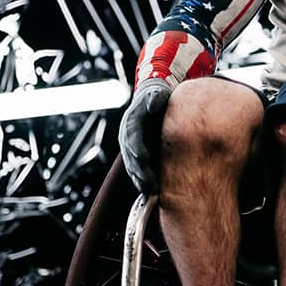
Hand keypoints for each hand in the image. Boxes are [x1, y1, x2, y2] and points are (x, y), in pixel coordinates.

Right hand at [119, 78, 172, 193]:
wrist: (152, 99)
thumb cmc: (158, 97)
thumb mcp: (158, 93)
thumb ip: (155, 98)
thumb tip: (151, 106)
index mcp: (132, 120)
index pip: (132, 135)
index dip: (136, 147)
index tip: (143, 158)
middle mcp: (127, 134)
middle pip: (130, 155)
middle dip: (139, 170)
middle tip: (149, 183)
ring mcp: (129, 145)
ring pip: (131, 165)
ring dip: (139, 179)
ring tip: (150, 192)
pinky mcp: (134, 153)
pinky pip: (135, 168)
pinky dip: (140, 180)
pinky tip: (148, 192)